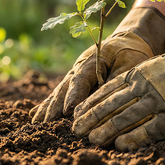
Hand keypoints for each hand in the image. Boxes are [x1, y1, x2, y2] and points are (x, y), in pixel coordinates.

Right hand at [30, 7, 164, 122]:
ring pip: (57, 92)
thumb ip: (117, 81)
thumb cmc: (130, 53)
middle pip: (63, 88)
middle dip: (54, 107)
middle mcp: (78, 68)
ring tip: (36, 123)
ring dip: (47, 108)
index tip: (68, 111)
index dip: (74, 95)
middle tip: (46, 124)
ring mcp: (73, 74)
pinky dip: (47, 105)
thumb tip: (105, 101)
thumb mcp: (130, 64)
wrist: (124, 41)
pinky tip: (34, 116)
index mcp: (92, 61)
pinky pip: (58, 94)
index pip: (81, 79)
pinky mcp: (72, 81)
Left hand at [72, 15, 164, 150]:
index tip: (76, 114)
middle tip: (76, 130)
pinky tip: (120, 145)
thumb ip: (135, 78)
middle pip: (110, 105)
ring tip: (92, 140)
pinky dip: (133, 138)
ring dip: (106, 130)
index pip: (106, 91)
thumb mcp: (153, 66)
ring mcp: (157, 102)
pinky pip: (148, 129)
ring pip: (124, 118)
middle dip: (91, 119)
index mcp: (137, 74)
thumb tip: (115, 91)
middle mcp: (143, 88)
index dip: (90, 104)